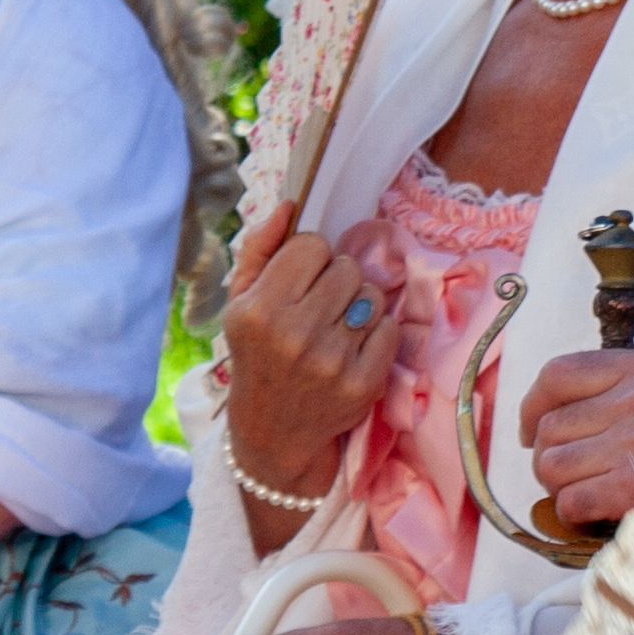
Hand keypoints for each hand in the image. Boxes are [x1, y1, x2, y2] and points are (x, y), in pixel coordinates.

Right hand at [217, 227, 399, 493]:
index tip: (302, 280)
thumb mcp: (241, 303)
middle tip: (320, 306)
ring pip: (374, 295)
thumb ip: (261, 250)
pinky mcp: (363, 383)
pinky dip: (377, 333)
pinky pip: (391, 327)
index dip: (310, 259)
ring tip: (336, 327)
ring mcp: (332, 361)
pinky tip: (352, 349)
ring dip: (360, 305)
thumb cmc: (258, 353)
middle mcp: (294, 334)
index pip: (312, 246)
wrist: (273, 429)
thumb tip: (289, 205)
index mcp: (259, 310)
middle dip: (338, 279)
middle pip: (348, 266)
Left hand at [520, 348, 633, 528]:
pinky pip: (569, 502)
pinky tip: (598, 512)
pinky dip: (575, 514)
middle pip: (548, 429)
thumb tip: (535, 425)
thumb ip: (611, 394)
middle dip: (551, 458)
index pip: (558, 375)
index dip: (531, 407)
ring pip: (552, 467)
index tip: (530, 431)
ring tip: (593, 491)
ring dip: (562, 488)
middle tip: (579, 473)